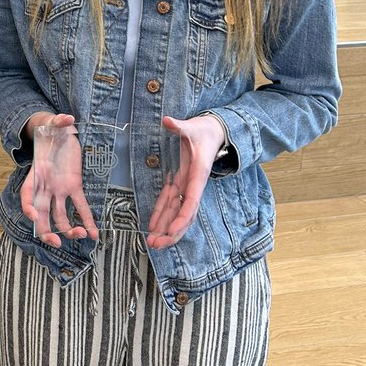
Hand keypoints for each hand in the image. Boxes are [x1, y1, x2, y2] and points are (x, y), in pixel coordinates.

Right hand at [26, 113, 98, 247]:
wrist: (57, 131)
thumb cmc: (51, 128)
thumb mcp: (53, 123)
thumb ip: (58, 121)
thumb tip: (66, 118)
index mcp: (36, 173)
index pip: (27, 195)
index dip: (28, 207)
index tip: (33, 216)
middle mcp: (45, 186)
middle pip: (42, 214)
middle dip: (46, 230)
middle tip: (55, 242)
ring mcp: (59, 189)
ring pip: (60, 216)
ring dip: (68, 229)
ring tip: (81, 235)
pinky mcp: (74, 187)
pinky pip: (80, 207)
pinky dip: (87, 220)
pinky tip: (94, 234)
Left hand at [145, 114, 226, 248]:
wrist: (213, 131)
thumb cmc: (204, 130)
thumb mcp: (192, 126)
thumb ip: (180, 126)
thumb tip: (167, 120)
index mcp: (197, 174)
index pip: (190, 201)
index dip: (181, 217)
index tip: (171, 231)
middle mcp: (192, 184)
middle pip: (183, 214)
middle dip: (171, 231)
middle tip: (156, 245)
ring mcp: (185, 185)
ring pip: (175, 212)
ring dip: (164, 227)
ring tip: (152, 242)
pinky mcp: (179, 182)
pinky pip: (169, 202)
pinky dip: (161, 214)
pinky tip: (152, 226)